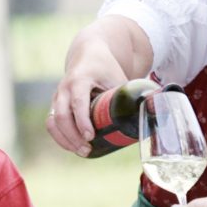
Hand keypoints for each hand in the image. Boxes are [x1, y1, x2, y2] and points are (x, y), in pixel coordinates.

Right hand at [47, 25, 133, 155]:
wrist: (88, 54)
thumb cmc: (106, 68)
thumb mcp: (119, 78)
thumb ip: (132, 95)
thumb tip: (155, 113)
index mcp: (80, 79)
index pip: (77, 102)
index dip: (82, 121)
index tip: (91, 137)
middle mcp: (64, 88)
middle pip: (61, 115)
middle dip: (73, 136)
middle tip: (88, 149)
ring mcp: (57, 96)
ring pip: (52, 121)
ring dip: (65, 139)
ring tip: (82, 152)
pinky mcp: (55, 104)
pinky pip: (51, 123)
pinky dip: (60, 137)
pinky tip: (72, 147)